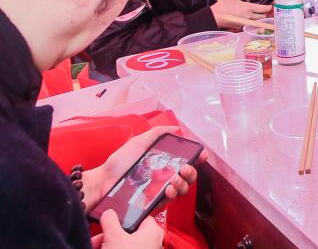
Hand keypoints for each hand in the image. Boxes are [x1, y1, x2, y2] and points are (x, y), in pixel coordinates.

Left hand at [89, 127, 207, 210]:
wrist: (103, 181)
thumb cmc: (118, 162)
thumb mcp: (138, 142)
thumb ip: (157, 133)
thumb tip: (176, 128)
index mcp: (163, 163)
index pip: (185, 161)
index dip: (196, 158)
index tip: (201, 154)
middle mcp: (164, 176)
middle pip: (188, 177)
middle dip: (192, 172)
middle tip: (185, 167)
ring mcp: (159, 190)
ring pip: (183, 189)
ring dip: (184, 183)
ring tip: (175, 178)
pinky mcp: (153, 202)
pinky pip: (170, 200)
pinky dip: (173, 193)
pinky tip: (168, 188)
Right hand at [91, 210, 162, 248]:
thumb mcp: (113, 237)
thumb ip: (110, 221)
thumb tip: (109, 213)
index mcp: (151, 231)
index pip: (139, 217)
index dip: (123, 217)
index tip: (109, 220)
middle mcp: (150, 242)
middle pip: (126, 232)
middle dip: (108, 236)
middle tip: (96, 241)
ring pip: (122, 244)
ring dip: (106, 245)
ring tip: (94, 247)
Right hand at [211, 0, 271, 29]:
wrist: (215, 17)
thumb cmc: (223, 6)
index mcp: (249, 8)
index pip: (265, 9)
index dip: (269, 7)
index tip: (270, 5)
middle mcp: (249, 16)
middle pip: (263, 16)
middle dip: (265, 13)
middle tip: (264, 9)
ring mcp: (246, 23)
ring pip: (258, 21)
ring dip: (260, 18)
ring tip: (258, 14)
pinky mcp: (242, 27)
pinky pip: (251, 24)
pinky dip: (253, 22)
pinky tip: (250, 18)